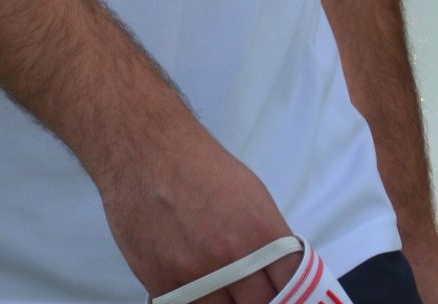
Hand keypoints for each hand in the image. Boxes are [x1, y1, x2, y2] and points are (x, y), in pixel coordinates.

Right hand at [94, 127, 299, 303]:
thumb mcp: (252, 196)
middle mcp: (232, 256)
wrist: (146, 149)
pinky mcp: (162, 280)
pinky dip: (194, 303)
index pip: (290, 286)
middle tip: (249, 292)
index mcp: (261, 232)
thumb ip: (268, 241)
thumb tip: (279, 275)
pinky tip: (196, 289)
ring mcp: (195, 272)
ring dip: (225, 302)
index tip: (282, 295)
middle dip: (255, 299)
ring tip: (223, 290)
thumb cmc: (199, 166)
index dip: (290, 296)